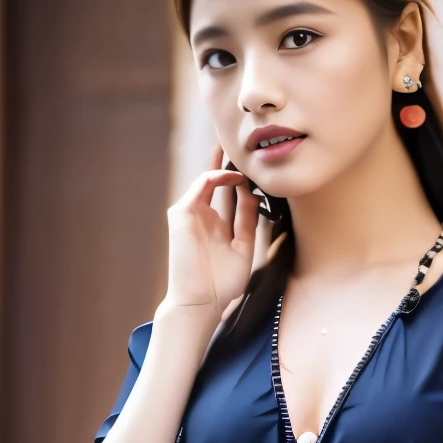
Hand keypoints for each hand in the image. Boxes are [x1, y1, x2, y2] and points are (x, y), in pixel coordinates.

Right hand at [162, 144, 262, 325]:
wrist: (200, 302)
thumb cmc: (221, 283)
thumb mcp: (243, 247)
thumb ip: (247, 219)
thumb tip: (252, 193)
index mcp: (218, 225)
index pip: (230, 194)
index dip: (244, 178)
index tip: (260, 165)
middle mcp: (204, 216)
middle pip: (217, 181)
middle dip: (229, 160)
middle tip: (244, 140)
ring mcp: (192, 213)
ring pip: (208, 178)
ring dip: (224, 160)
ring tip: (240, 144)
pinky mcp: (182, 214)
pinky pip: (201, 186)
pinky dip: (216, 176)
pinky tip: (234, 174)